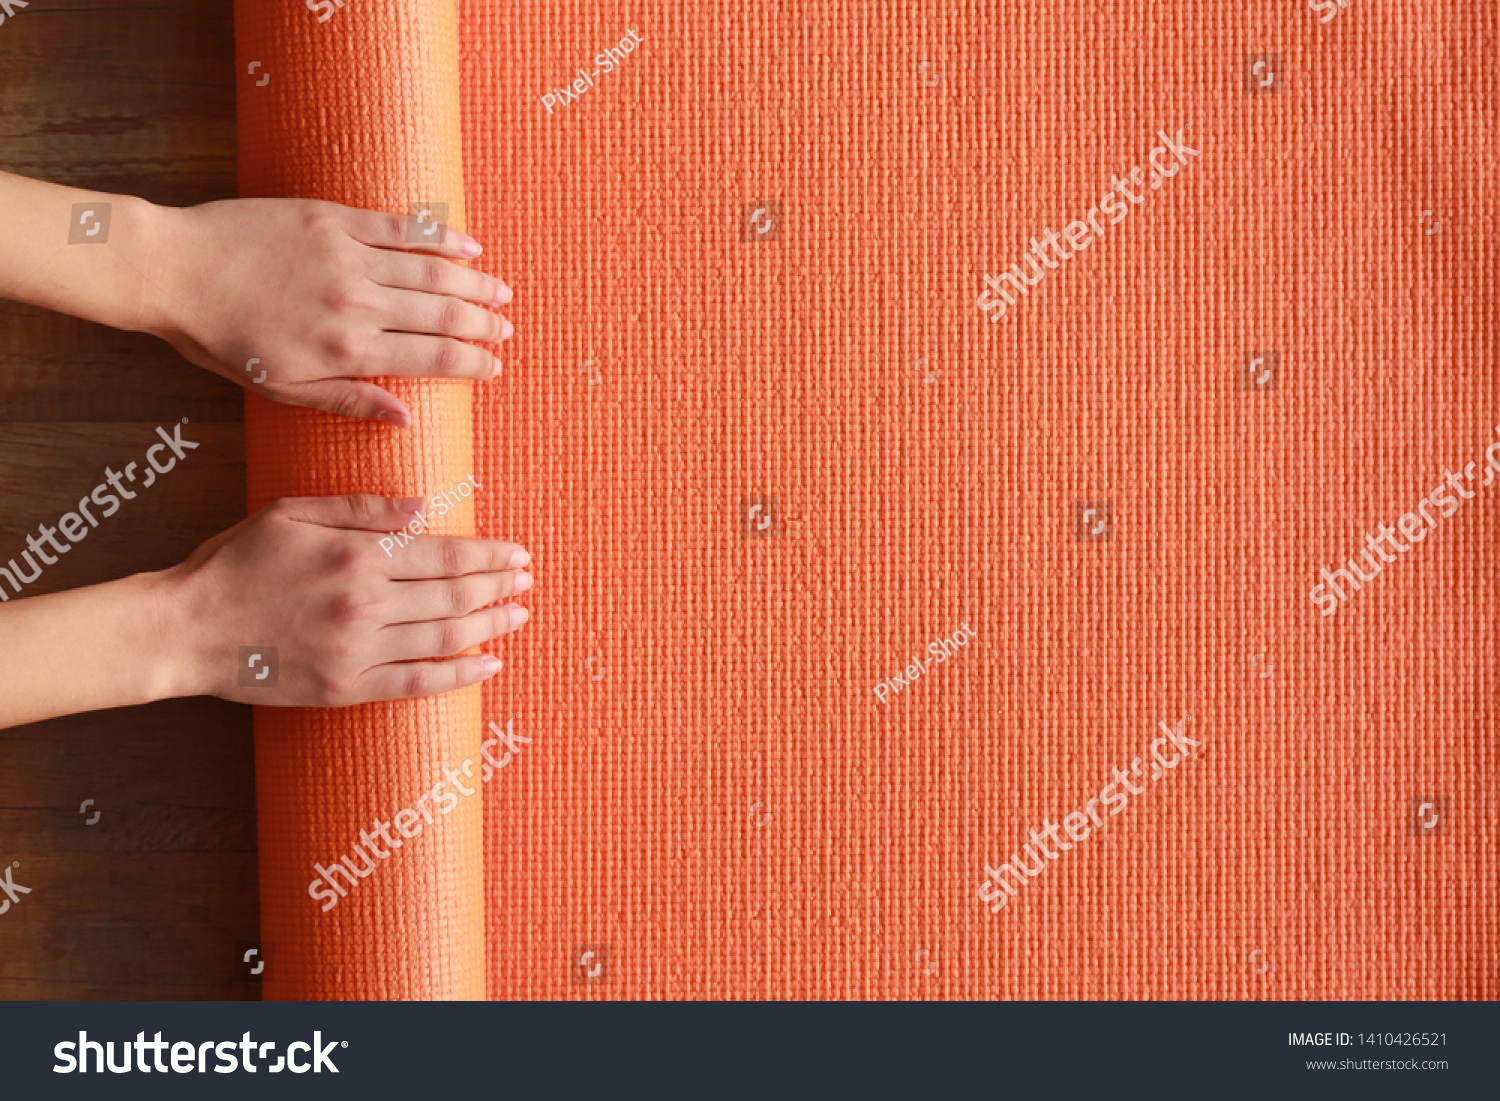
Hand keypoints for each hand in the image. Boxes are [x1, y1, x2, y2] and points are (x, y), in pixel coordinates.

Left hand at [147, 198, 512, 426]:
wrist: (174, 272)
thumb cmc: (221, 338)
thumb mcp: (283, 388)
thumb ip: (349, 400)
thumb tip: (405, 416)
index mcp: (348, 351)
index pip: (433, 357)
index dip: (473, 362)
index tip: (495, 365)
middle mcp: (358, 304)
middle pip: (444, 314)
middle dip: (485, 324)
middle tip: (509, 330)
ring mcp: (348, 257)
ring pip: (433, 271)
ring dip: (475, 283)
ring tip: (502, 293)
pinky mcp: (334, 220)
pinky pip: (401, 228)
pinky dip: (441, 237)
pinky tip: (469, 247)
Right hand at [160, 494, 531, 705]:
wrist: (188, 629)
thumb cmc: (237, 563)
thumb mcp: (293, 513)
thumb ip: (363, 509)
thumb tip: (425, 507)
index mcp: (357, 556)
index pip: (445, 554)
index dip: (489, 555)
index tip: (518, 554)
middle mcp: (367, 604)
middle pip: (454, 596)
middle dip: (499, 586)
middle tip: (528, 580)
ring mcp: (359, 651)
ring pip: (446, 638)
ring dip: (490, 626)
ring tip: (519, 615)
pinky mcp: (348, 689)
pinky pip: (418, 683)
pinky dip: (459, 675)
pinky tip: (488, 664)